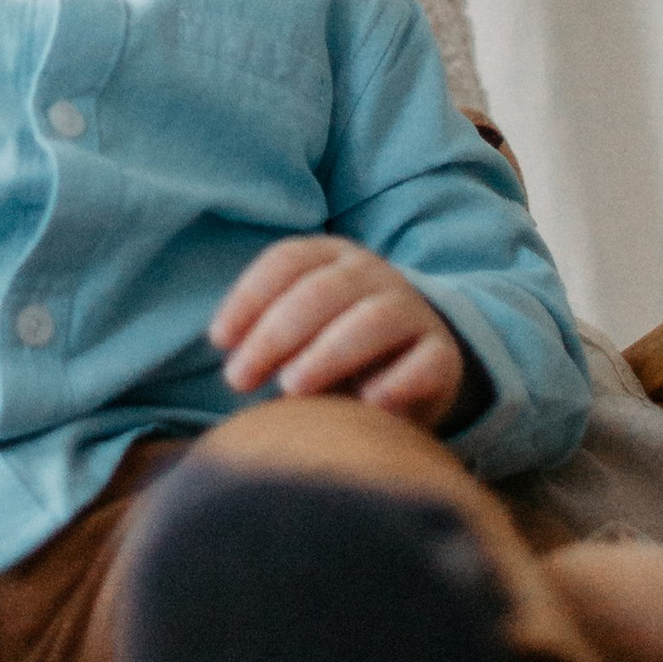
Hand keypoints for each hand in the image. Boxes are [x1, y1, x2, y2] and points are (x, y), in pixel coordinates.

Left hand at [211, 235, 465, 424]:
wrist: (414, 368)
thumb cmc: (334, 351)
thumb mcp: (299, 332)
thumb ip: (267, 337)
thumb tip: (231, 360)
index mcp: (331, 257)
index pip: (286, 261)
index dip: (248, 297)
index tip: (219, 341)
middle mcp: (373, 274)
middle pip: (321, 291)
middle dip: (274, 335)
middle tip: (238, 378)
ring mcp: (412, 311)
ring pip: (372, 320)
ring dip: (327, 354)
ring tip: (291, 389)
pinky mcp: (443, 356)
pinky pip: (425, 363)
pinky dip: (397, 382)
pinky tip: (368, 404)